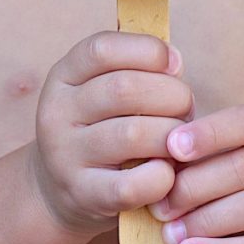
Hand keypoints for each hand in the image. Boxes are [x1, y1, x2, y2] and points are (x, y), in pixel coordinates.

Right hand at [28, 31, 192, 236]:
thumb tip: (174, 62)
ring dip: (172, 135)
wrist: (57, 190)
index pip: (103, 49)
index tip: (173, 65)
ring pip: (133, 135)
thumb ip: (137, 68)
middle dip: (172, 95)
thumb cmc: (100, 127)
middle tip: (186, 108)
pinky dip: (161, 177)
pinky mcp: (82, 195)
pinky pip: (131, 185)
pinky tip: (167, 172)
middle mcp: (57, 112)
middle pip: (124, 89)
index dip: (147, 50)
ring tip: (180, 140)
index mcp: (64, 76)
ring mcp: (65, 156)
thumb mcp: (103, 89)